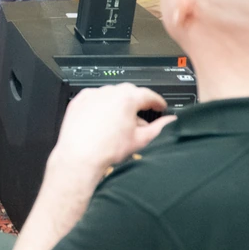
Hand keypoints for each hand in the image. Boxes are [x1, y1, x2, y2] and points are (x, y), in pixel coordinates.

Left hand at [50, 84, 175, 185]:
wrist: (79, 157)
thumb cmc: (106, 149)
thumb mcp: (140, 139)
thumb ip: (159, 127)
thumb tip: (170, 121)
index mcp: (127, 99)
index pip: (148, 94)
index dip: (157, 102)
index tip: (160, 107)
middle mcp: (109, 93)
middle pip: (129, 92)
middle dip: (137, 102)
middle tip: (142, 115)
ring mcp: (92, 95)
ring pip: (111, 94)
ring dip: (119, 104)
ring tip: (122, 122)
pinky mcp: (79, 101)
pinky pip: (95, 99)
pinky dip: (102, 106)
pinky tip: (104, 120)